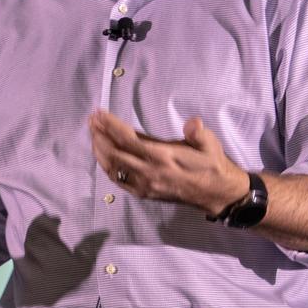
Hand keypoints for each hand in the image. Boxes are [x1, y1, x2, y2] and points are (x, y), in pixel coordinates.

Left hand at [88, 110, 247, 215]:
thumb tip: (192, 123)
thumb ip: (198, 133)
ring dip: (99, 151)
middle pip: (114, 153)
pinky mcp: (144, 193)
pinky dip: (107, 167)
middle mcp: (150, 172)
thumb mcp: (210, 144)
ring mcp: (145, 185)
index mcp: (163, 157)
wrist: (216, 194)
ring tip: (93, 135)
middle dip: (99, 135)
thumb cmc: (212, 164)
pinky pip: (119, 180)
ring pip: (113, 168)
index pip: (128, 139)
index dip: (110, 125)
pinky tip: (102, 157)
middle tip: (91, 121)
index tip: (99, 114)